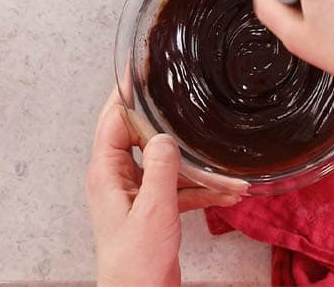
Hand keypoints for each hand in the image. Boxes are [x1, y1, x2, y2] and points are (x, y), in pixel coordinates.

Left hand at [85, 90, 239, 286]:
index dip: (126, 95)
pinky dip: (201, 188)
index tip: (142, 71)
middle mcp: (117, 180)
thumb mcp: (154, 209)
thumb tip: (162, 135)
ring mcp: (135, 194)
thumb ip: (160, 168)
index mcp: (106, 175)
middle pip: (139, 136)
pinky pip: (178, 187)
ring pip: (165, 163)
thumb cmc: (136, 261)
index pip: (111, 121)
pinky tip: (227, 192)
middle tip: (187, 98)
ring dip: (194, 163)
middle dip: (166, 123)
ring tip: (222, 159)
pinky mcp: (153, 209)